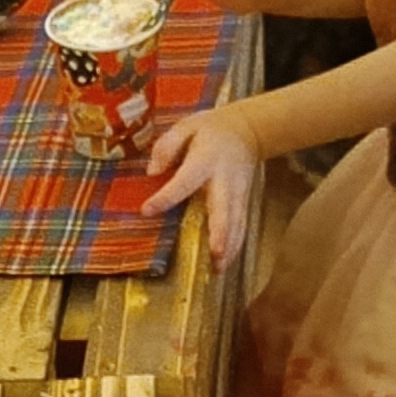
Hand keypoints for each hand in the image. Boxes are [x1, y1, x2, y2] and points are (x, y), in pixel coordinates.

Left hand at [138, 96, 262, 267]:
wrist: (248, 130)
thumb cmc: (210, 130)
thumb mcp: (186, 127)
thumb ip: (167, 146)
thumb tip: (152, 172)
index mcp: (205, 160)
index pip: (184, 181)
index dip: (166, 196)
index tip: (147, 210)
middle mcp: (224, 180)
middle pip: (223, 208)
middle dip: (220, 232)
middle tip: (215, 253)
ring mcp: (237, 193)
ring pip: (235, 223)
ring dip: (229, 247)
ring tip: (219, 269)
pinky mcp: (243, 202)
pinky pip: (240, 227)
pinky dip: (235, 247)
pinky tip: (225, 265)